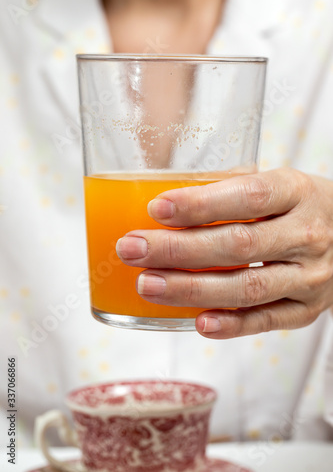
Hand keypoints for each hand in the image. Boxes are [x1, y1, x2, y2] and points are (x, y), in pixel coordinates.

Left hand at [116, 168, 332, 338]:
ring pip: (247, 287)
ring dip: (191, 289)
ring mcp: (310, 277)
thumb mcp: (276, 184)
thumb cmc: (298, 206)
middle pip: (238, 245)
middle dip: (178, 249)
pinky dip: (231, 324)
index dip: (201, 204)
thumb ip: (231, 189)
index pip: (248, 196)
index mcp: (297, 192)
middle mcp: (307, 235)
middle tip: (132, 249)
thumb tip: (165, 200)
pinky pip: (267, 321)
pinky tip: (197, 323)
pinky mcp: (306, 309)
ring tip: (147, 285)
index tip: (157, 208)